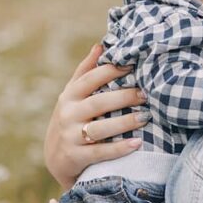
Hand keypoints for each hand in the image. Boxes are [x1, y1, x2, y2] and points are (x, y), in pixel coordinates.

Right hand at [45, 44, 146, 189]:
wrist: (56, 158)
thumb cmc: (71, 118)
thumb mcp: (72, 95)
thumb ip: (85, 71)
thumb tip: (101, 45)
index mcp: (69, 96)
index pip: (89, 79)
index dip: (110, 71)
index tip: (132, 65)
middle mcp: (68, 114)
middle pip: (98, 103)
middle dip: (124, 97)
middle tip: (146, 93)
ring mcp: (71, 136)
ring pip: (100, 128)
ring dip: (124, 122)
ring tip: (145, 117)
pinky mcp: (76, 157)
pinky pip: (100, 152)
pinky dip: (119, 148)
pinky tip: (137, 143)